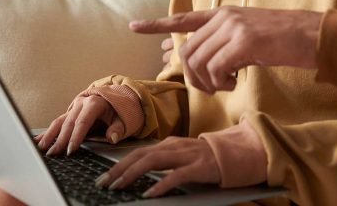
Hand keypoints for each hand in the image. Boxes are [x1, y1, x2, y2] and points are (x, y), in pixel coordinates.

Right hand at [37, 94, 122, 155]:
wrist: (114, 98)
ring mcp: (73, 108)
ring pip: (59, 121)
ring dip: (49, 136)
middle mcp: (81, 103)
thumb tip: (112, 137)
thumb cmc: (118, 111)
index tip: (70, 149)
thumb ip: (118, 128)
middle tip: (53, 154)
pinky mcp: (68, 113)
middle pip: (69, 123)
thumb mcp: (123, 119)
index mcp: (94, 103)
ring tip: (42, 148)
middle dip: (60, 139)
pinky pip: (56, 123)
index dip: (76, 136)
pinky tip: (36, 141)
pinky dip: (46, 132)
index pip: (83, 121)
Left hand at [95, 136, 219, 197]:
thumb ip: (162, 161)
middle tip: (103, 183)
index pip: (138, 152)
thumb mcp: (180, 156)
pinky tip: (149, 194)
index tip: (104, 177)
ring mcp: (186, 156)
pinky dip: (160, 185)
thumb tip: (137, 170)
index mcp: (168, 144)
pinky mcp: (198, 167)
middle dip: (119, 169)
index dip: (119, 164)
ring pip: (154, 161)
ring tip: (119, 186)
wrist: (233, 154)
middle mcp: (174, 146)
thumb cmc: (204, 158)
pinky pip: (176, 176)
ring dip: (133, 174)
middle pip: (141, 155)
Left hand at [130, 7, 322, 93]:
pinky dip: (222, 82)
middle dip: (194, 76)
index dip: (157, 24)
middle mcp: (224, 17)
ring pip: (198, 62)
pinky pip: (216, 68)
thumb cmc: (284, 40)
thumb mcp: (250, 35)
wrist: (312, 34)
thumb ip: (225, 42)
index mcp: (223, 13)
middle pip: (188, 52)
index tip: (134, 27)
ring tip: (227, 84)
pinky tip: (237, 81)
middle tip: (215, 86)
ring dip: (208, 82)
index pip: (183, 18)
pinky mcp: (244, 41)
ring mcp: (233, 27)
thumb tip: (204, 61)